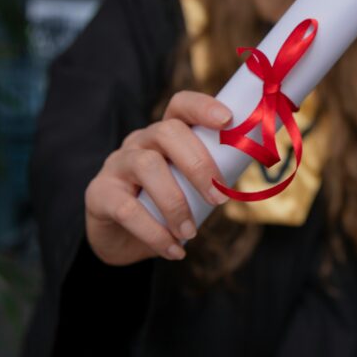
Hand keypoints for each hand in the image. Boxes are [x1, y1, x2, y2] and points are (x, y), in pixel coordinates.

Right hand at [84, 91, 231, 265]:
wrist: (121, 240)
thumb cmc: (165, 208)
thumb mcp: (191, 189)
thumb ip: (214, 175)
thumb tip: (256, 160)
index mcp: (165, 134)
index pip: (181, 106)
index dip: (203, 107)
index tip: (228, 120)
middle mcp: (139, 142)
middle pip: (168, 132)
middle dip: (199, 164)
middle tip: (219, 200)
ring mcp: (117, 165)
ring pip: (147, 165)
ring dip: (176, 203)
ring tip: (191, 233)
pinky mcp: (99, 194)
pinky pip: (127, 209)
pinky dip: (155, 233)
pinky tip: (173, 250)